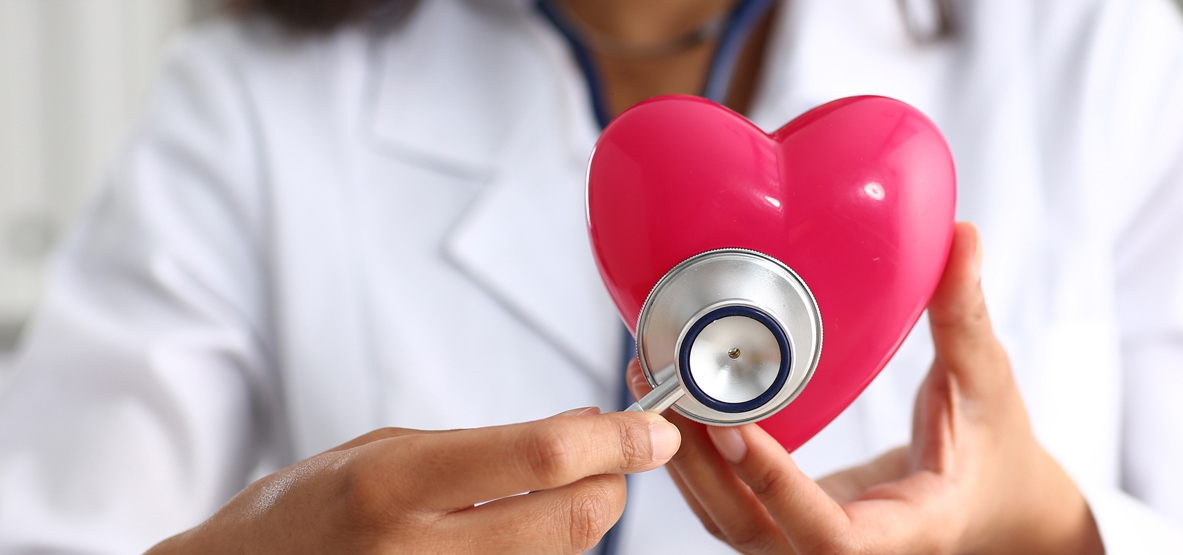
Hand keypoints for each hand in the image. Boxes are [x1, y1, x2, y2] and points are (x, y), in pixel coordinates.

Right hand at [147, 408, 679, 554]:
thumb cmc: (303, 510)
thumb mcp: (384, 449)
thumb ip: (485, 446)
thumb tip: (586, 433)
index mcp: (394, 482)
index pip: (539, 458)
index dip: (614, 442)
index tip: (653, 430)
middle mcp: (414, 547)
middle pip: (571, 523)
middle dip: (611, 485)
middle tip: (614, 461)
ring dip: (577, 523)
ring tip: (544, 497)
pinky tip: (514, 533)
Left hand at [628, 222, 1103, 553]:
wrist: (993, 504)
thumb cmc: (996, 451)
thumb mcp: (986, 384)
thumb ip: (963, 315)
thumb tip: (961, 235)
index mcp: (905, 530)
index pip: (827, 534)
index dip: (774, 484)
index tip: (732, 424)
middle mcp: (852, 551)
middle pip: (752, 529)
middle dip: (699, 462)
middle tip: (664, 379)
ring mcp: (810, 542)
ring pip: (727, 521)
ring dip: (684, 458)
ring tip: (653, 379)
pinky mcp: (789, 524)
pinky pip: (729, 505)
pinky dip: (696, 461)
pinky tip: (673, 400)